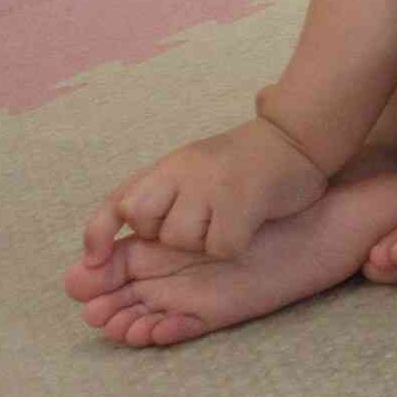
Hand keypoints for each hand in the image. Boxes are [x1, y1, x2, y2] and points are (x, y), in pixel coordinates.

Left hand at [81, 118, 328, 264]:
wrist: (298, 136)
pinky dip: (234, 244)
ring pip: (183, 239)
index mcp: (169, 164)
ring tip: (230, 215)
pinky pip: (220, 247)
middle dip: (167, 234)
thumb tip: (106, 244)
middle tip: (200, 218)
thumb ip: (154, 193)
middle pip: (148, 224)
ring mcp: (213, 185)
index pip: (118, 203)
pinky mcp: (242, 202)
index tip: (97, 260)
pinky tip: (249, 224)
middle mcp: (185, 171)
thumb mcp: (190, 167)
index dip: (99, 234)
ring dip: (205, 240)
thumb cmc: (242, 160)